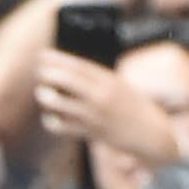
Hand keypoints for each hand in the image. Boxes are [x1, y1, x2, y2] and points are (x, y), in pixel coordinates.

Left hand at [35, 50, 179, 167]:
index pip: (80, 66)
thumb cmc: (132, 107)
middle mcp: (103, 96)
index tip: (43, 55)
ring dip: (50, 97)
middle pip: (71, 81)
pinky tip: (48, 118)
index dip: (58, 59)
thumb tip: (72, 71)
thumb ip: (98, 79)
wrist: (150, 132)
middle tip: (39, 71)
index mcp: (110, 80)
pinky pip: (68, 128)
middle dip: (51, 74)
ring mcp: (97, 115)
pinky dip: (54, 122)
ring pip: (66, 104)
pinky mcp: (94, 133)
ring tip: (41, 92)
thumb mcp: (119, 86)